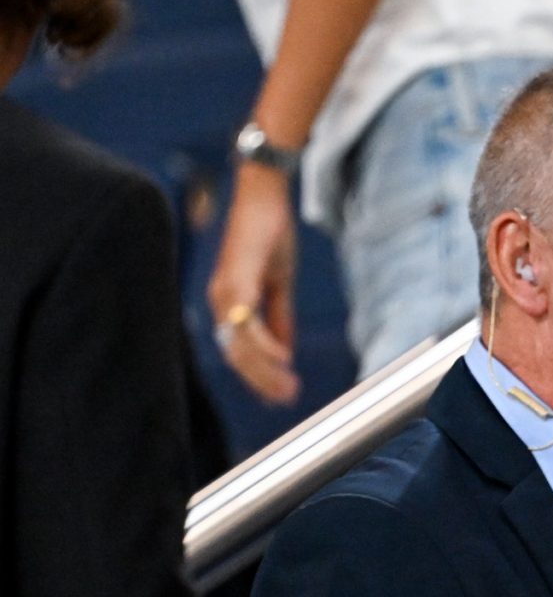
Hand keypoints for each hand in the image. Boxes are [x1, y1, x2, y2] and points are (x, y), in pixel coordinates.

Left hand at [208, 164, 300, 404]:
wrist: (263, 197)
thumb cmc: (269, 234)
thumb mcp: (279, 282)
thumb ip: (279, 317)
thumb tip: (285, 350)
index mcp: (228, 301)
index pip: (237, 349)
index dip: (257, 375)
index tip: (279, 395)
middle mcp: (221, 299)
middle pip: (236, 353)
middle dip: (262, 380)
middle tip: (287, 399)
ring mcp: (226, 290)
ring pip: (239, 343)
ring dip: (265, 369)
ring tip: (289, 387)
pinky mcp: (237, 279)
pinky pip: (248, 321)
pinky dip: (264, 343)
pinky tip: (282, 358)